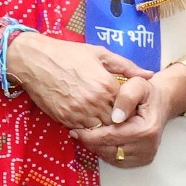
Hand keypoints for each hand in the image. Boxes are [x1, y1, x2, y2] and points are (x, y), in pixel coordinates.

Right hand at [5, 33, 152, 130]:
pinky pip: (83, 132)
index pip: (128, 106)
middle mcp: (95, 102)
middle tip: (121, 117)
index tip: (132, 107)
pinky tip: (90, 121)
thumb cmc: (68, 54)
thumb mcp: (101, 54)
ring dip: (105, 127)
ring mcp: (79, 113)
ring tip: (106, 120)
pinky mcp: (65, 119)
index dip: (132, 108)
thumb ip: (128, 67)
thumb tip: (149, 75)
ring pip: (101, 130)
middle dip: (120, 121)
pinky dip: (89, 129)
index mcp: (106, 84)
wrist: (35, 61)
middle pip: (117, 122)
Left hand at [70, 73, 173, 167]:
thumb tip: (116, 117)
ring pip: (110, 157)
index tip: (75, 130)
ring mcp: (145, 156)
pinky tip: (99, 140)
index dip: (90, 135)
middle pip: (109, 150)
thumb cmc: (147, 93)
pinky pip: (116, 160)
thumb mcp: (138, 85)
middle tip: (77, 132)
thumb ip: (126, 97)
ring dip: (97, 147)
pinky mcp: (141, 160)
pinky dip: (105, 151)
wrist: (161, 103)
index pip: (111, 137)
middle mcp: (147, 147)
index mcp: (146, 130)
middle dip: (90, 142)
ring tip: (87, 135)